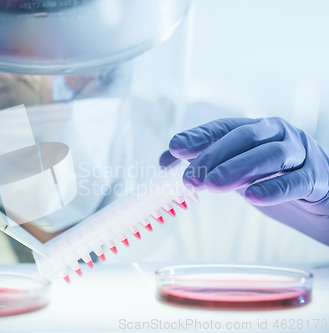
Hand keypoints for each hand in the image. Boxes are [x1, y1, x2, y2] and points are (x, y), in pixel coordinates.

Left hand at [168, 117, 328, 244]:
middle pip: (244, 138)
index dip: (199, 136)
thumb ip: (206, 164)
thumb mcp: (237, 171)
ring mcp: (302, 153)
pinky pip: (297, 181)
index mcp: (256, 130)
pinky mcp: (319, 178)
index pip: (224, 128)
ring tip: (212, 185)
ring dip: (238, 169)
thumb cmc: (275, 179)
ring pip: (270, 156)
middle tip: (189, 178)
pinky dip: (274, 188)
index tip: (174, 148)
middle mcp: (279, 135)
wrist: (322, 201)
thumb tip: (163, 162)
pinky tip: (253, 197)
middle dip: (213, 156)